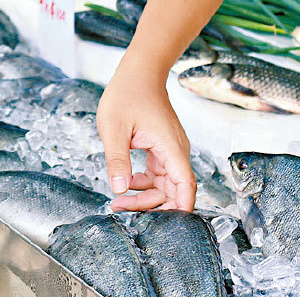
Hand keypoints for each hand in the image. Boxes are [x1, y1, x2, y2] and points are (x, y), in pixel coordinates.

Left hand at [97, 56, 195, 211]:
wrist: (138, 71)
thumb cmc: (128, 93)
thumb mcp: (114, 128)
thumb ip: (117, 160)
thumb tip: (118, 189)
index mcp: (170, 147)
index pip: (185, 187)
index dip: (179, 210)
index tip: (166, 228)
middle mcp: (176, 150)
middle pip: (174, 191)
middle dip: (151, 205)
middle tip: (122, 210)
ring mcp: (170, 149)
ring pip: (165, 184)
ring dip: (145, 195)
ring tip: (118, 201)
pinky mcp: (162, 147)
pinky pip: (158, 173)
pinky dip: (143, 182)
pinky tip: (124, 182)